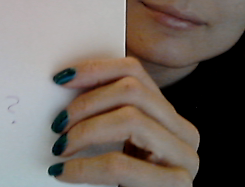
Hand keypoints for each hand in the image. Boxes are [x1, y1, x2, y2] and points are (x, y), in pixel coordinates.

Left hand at [49, 57, 199, 186]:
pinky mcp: (177, 184)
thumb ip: (108, 114)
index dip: (95, 69)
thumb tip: (66, 83)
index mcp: (168, 116)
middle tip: (59, 123)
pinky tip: (64, 172)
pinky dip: (85, 167)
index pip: (134, 70)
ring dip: (85, 131)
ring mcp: (185, 158)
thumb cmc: (123, 183)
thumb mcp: (118, 143)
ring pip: (131, 119)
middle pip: (132, 90)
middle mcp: (184, 132)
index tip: (62, 78)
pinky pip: (121, 165)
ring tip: (61, 146)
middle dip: (87, 103)